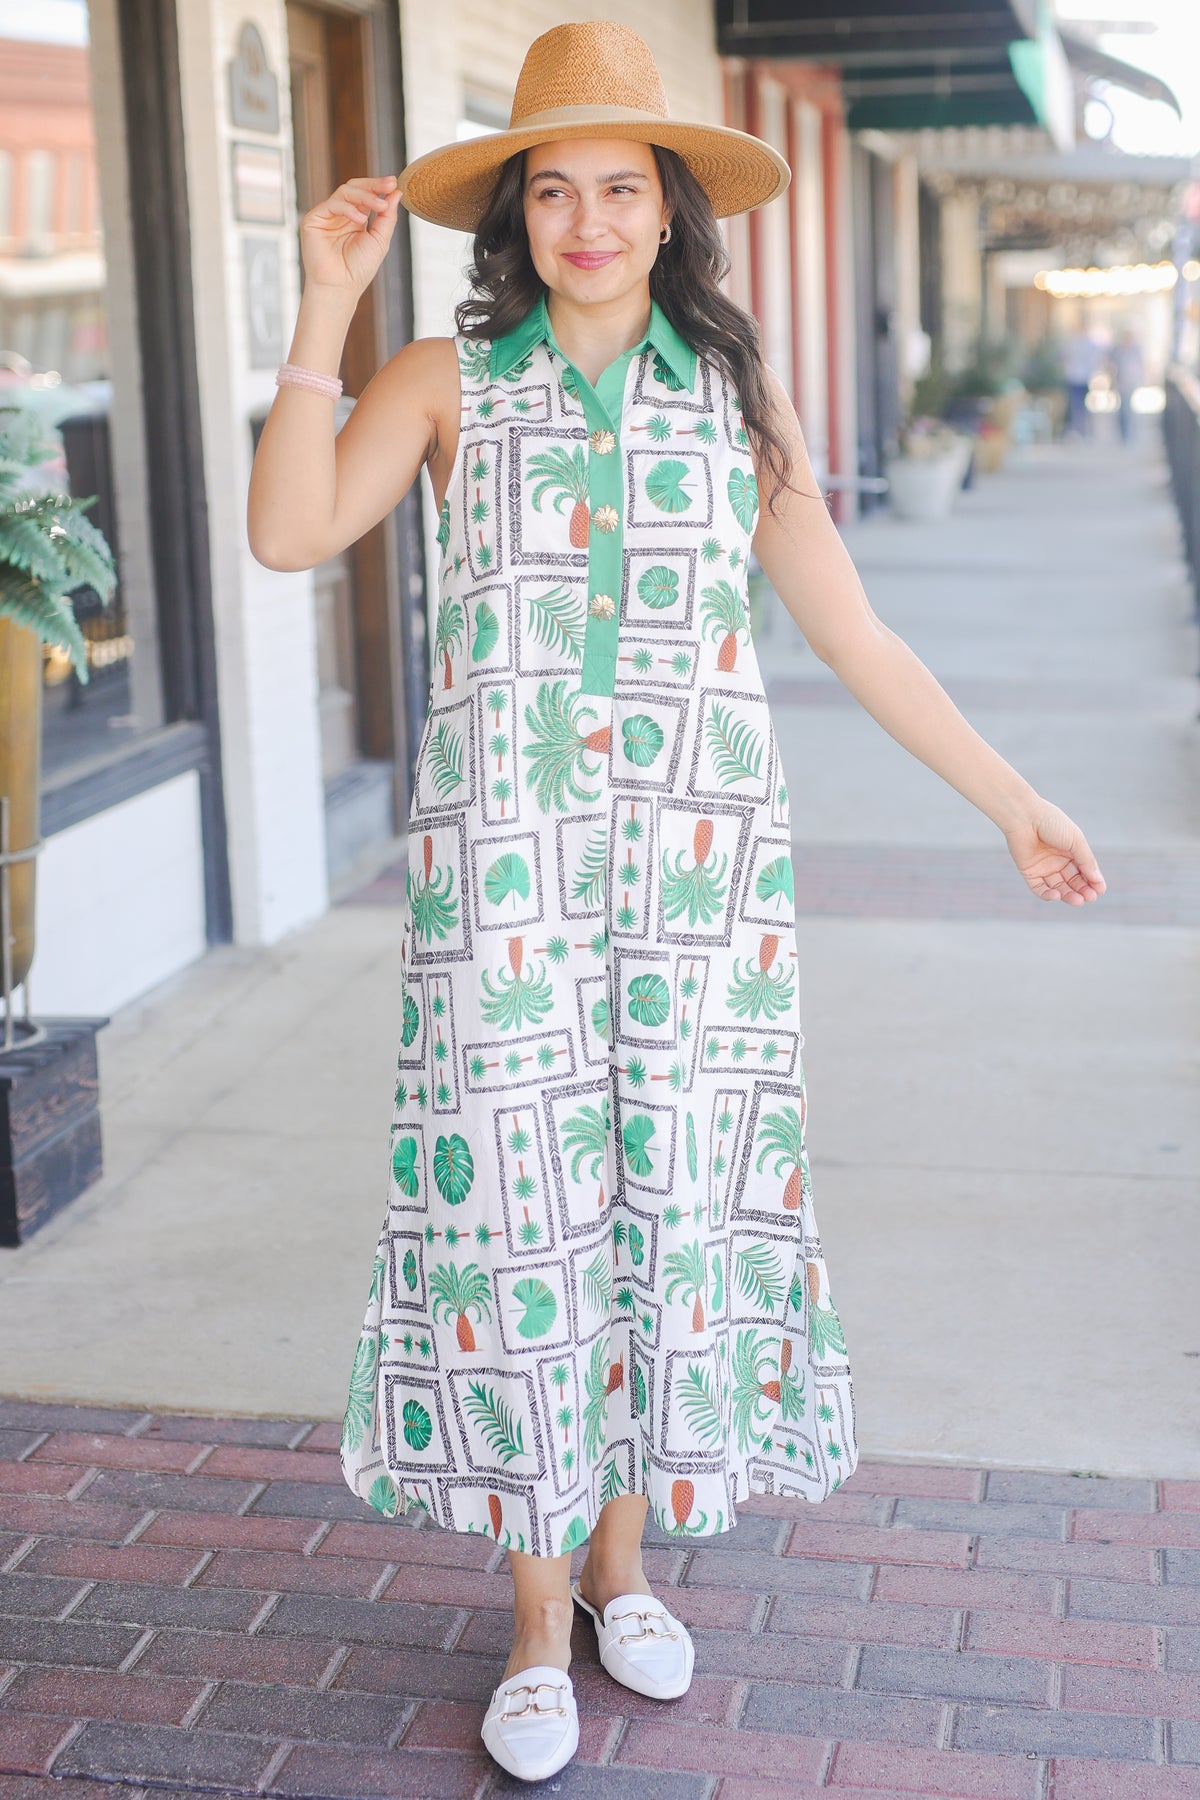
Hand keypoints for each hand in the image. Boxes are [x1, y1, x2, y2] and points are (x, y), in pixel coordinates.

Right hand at [299, 175, 400, 296]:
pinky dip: (349, 209)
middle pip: (355, 188)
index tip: (394, 183)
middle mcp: (339, 215)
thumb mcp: (379, 240)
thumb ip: (387, 217)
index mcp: (354, 219)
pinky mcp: (313, 219)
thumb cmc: (359, 269)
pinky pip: (333, 204)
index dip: (379, 187)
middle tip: (389, 184)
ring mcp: (326, 215)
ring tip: (380, 206)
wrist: (340, 288)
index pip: (366, 195)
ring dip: (365, 196)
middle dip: (373, 185)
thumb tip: (396, 192)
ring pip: (345, 192)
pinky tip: (361, 220)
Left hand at [1003, 799, 1105, 905]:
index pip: (1084, 871)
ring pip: (1058, 887)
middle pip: (1072, 881)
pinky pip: (1039, 888)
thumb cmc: (1052, 823)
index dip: (1093, 881)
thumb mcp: (1076, 841)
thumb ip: (1086, 861)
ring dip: (1068, 895)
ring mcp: (1043, 867)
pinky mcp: (1029, 872)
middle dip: (1082, 890)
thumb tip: (1099, 881)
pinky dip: (1048, 894)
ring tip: (1078, 900)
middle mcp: (1058, 861)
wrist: (1025, 817)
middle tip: (1090, 898)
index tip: (1100, 890)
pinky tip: (1057, 895)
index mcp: (1071, 851)